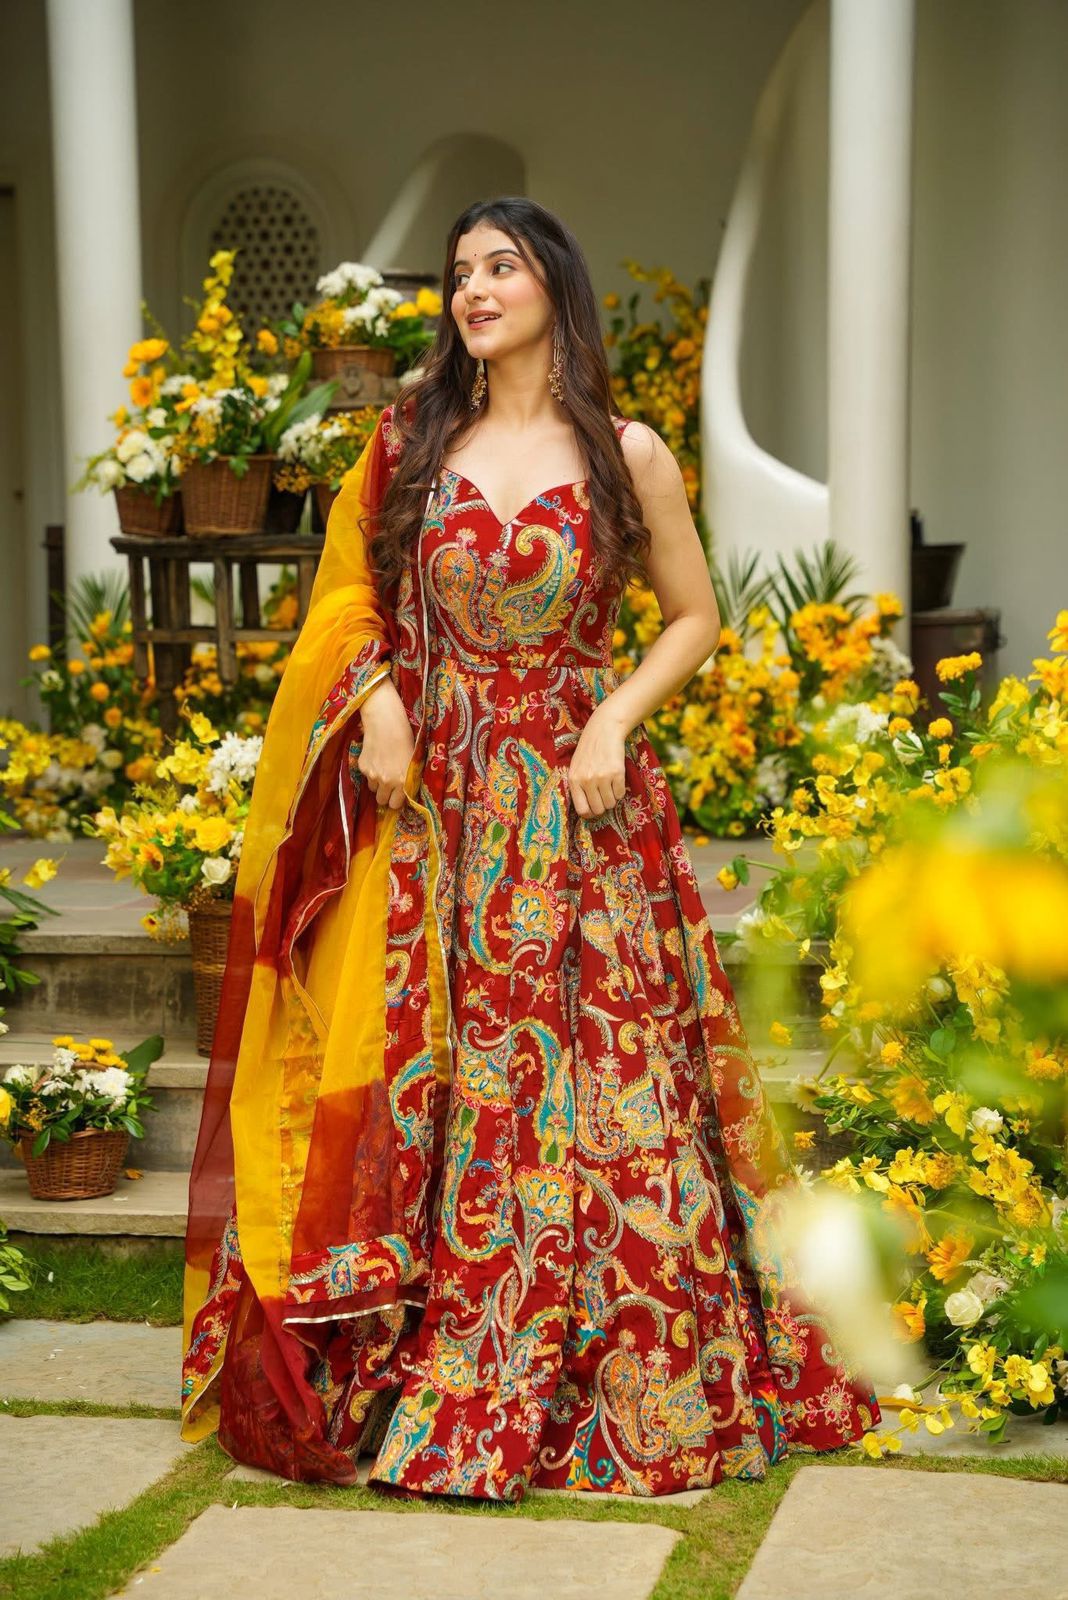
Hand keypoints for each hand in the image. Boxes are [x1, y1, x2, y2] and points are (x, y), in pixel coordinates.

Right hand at [356, 678, 415, 809]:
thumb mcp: (413, 762)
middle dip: (386, 795)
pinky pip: (366, 777)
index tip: (397, 796)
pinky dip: (370, 772)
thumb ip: (408, 780)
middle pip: (382, 801)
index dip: (396, 800)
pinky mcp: (363, 767)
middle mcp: (387, 782)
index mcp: (403, 782)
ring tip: (383, 768)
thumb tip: (405, 793)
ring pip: (373, 789)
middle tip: (389, 784)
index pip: (395, 805)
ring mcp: (373, 775)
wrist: (386, 722)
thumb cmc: (406, 739)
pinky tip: (376, 758)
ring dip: (377, 783)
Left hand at [566, 704, 628, 818]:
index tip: (594, 809)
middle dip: (603, 806)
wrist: (604, 730)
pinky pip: (620, 794)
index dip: (590, 813)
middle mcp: (587, 780)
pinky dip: (620, 790)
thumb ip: (578, 787)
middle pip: (598, 809)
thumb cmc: (589, 750)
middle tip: (604, 796)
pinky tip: (616, 779)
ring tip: (610, 785)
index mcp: (574, 780)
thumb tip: (588, 811)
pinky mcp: (617, 773)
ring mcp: (602, 777)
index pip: (582, 810)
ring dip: (612, 798)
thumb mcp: (576, 767)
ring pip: (611, 803)